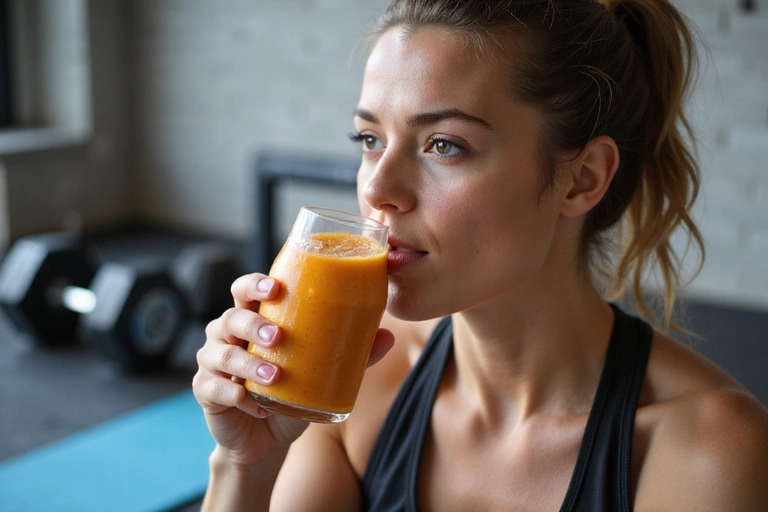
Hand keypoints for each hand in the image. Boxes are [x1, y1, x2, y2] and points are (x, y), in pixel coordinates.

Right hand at [192, 272, 394, 467]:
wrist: (265, 438)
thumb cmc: (291, 393)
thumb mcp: (322, 373)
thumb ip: (351, 355)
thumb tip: (386, 335)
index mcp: (254, 319)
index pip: (245, 291)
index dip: (254, 284)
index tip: (275, 287)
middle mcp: (228, 335)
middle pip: (230, 317)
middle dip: (252, 323)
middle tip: (278, 336)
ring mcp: (213, 363)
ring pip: (220, 353)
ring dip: (247, 362)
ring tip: (273, 375)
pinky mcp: (206, 392)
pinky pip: (212, 387)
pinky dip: (233, 394)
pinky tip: (251, 402)